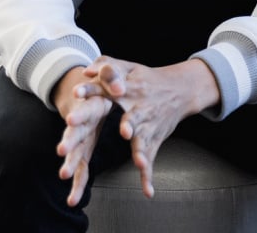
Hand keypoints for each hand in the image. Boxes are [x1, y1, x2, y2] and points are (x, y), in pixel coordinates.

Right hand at [54, 66, 112, 206]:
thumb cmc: (98, 83)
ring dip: (71, 164)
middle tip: (62, 150)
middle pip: (74, 132)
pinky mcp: (83, 150)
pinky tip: (73, 199)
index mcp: (88, 105)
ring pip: (75, 153)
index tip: (71, 119)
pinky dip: (78, 184)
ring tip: (65, 176)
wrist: (86, 92)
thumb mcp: (105, 73)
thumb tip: (119, 87)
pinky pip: (82, 169)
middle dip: (69, 141)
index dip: (77, 114)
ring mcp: (80, 138)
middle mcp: (80, 123)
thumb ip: (110, 76)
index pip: (82, 109)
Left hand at [88, 56, 219, 197]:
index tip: (76, 93)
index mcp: (127, 88)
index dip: (91, 90)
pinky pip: (151, 158)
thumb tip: (85, 71)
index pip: (106, 88)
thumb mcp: (127, 67)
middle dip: (127, 125)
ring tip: (139, 161)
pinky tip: (147, 191)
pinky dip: (149, 175)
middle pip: (132, 118)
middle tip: (123, 131)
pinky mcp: (154, 139)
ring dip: (142, 151)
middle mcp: (139, 108)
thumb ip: (105, 66)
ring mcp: (149, 125)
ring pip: (145, 140)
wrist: (180, 89)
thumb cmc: (147, 78)